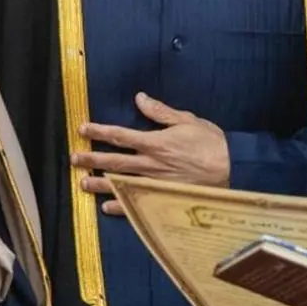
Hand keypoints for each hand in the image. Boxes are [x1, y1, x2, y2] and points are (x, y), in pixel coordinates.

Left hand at [71, 93, 229, 215]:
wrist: (233, 168)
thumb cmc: (212, 143)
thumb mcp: (188, 120)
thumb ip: (160, 112)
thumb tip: (139, 98)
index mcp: (155, 142)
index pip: (120, 135)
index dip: (99, 131)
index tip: (83, 129)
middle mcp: (151, 164)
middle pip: (114, 161)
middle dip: (92, 159)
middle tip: (73, 158)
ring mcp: (155, 184)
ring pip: (121, 184)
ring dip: (100, 184)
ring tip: (82, 183)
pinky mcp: (162, 198)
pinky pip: (137, 204)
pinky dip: (120, 207)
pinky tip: (106, 207)